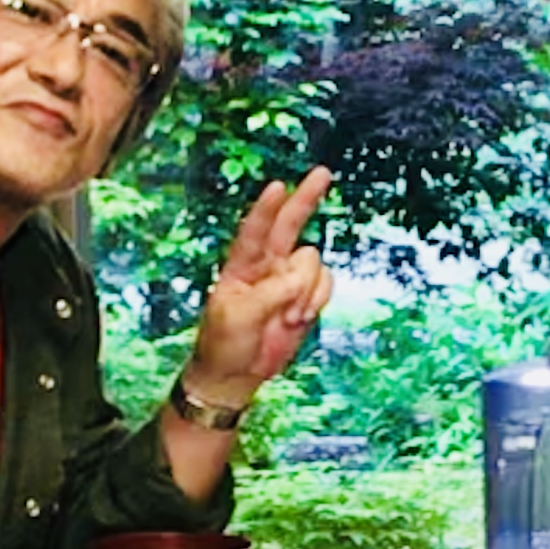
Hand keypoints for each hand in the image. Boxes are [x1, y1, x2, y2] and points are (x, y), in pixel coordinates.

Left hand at [179, 167, 335, 413]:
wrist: (236, 374)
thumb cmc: (224, 343)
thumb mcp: (238, 315)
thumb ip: (271, 292)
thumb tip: (300, 279)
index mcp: (240, 265)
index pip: (255, 230)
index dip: (266, 209)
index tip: (278, 186)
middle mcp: (267, 266)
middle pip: (289, 224)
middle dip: (306, 199)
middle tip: (322, 174)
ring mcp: (288, 281)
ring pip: (313, 263)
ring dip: (307, 291)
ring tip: (289, 318)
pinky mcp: (305, 298)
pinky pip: (325, 283)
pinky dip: (318, 299)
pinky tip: (300, 317)